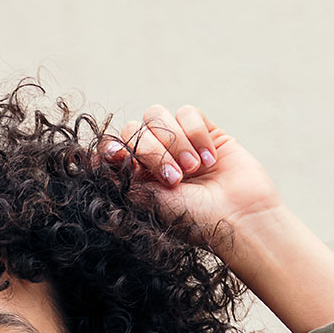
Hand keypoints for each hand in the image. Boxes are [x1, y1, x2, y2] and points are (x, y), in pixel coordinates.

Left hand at [99, 103, 283, 256]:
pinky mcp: (205, 131)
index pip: (115, 146)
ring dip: (174, 142)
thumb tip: (93, 160)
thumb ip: (123, 178)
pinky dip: (195, 134)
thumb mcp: (151, 201)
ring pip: (158, 116)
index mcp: (137, 175)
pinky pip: (188, 113)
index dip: (114, 147)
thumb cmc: (194, 219)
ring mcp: (180, 142)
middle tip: (174, 179)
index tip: (117, 157)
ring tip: (193, 170)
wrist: (239, 218)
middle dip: (151, 151)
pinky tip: (209, 159)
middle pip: (134, 128)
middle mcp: (156, 157)